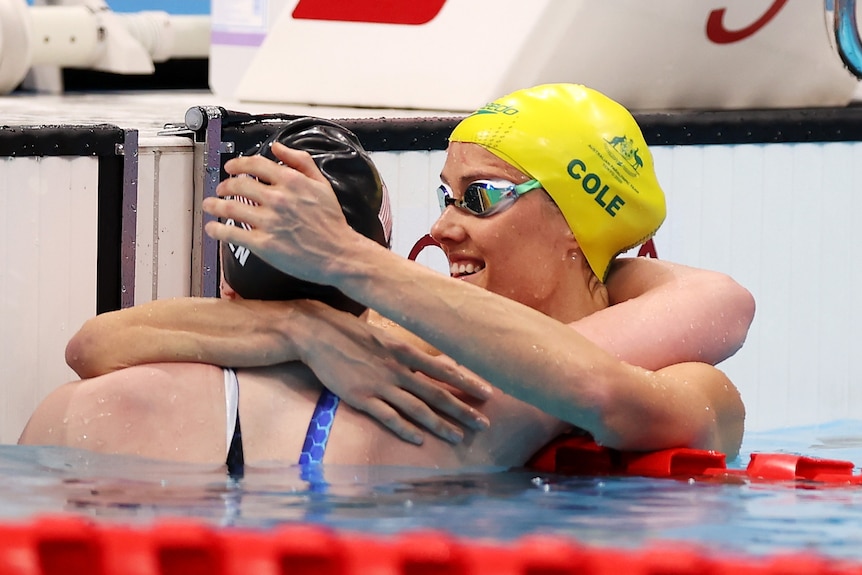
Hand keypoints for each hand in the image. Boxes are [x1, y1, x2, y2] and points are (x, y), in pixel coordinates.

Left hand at [203, 143, 357, 285]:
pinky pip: (232, 233)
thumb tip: (278, 147)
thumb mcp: (322, 184)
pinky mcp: (264, 244)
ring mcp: (269, 221)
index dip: (237, 164)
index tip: (230, 167)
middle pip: (238, 184)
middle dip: (224, 185)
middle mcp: (278, 198)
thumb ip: (301, 161)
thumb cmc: (333, 223)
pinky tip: (212, 229)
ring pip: (230, 207)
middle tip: (220, 189)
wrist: (339, 253)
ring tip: (209, 205)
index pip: (255, 165)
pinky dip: (217, 230)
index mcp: (291, 181)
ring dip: (214, 204)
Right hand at [297, 304, 491, 444]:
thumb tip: (429, 362)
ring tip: (459, 436)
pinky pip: (388, 417)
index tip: (487, 394)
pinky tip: (419, 440)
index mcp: (405, 351)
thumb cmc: (352, 333)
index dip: (467, 383)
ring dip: (440, 424)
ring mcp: (380, 385)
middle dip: (462, 410)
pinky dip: (405, 429)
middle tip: (484, 424)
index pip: (444, 369)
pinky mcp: (362, 398)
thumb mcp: (385, 337)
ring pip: (417, 409)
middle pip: (436, 393)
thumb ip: (406, 352)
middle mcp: (398, 369)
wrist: (318, 334)